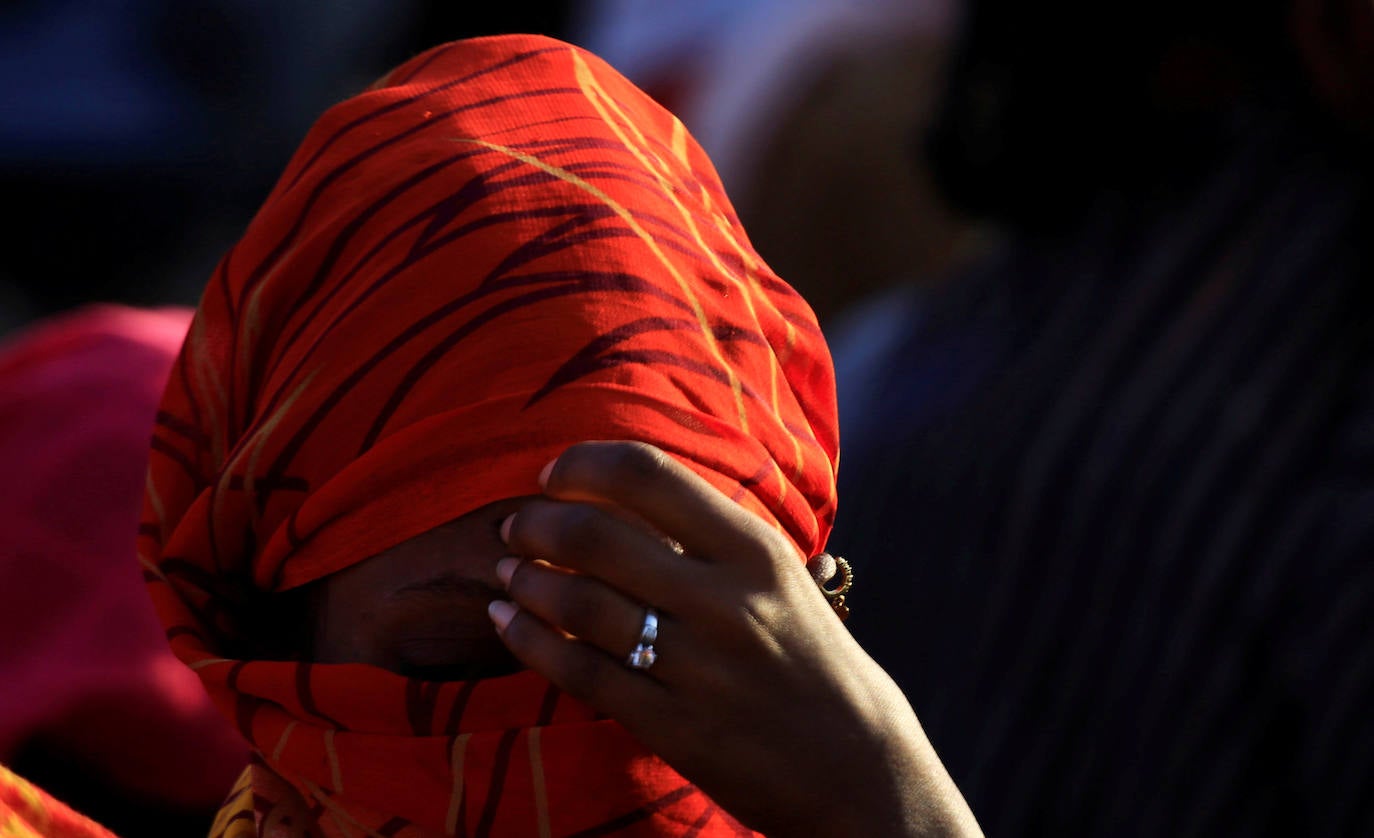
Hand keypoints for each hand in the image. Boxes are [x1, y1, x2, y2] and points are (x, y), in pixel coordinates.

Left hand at [488, 441, 980, 836]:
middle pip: (596, 534)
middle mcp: (725, 600)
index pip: (648, 474)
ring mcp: (697, 666)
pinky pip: (577, 671)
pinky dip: (528, 640)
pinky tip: (507, 622)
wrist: (861, 771)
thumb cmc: (814, 664)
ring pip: (577, 602)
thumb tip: (620, 496)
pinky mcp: (672, 726)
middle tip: (515, 527)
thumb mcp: (780, 581)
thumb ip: (710, 539)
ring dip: (524, 578)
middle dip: (537, 522)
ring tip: (506, 571)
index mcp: (754, 551)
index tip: (553, 473)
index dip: (583, 464)